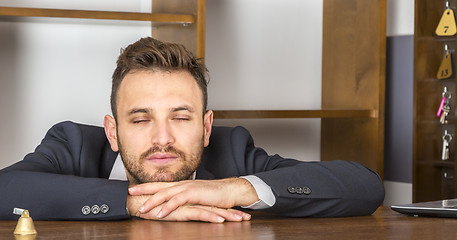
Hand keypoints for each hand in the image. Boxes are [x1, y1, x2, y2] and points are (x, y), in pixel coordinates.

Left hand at [128, 178, 258, 219]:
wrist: (229, 191)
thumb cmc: (214, 195)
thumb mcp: (196, 197)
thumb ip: (185, 199)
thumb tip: (175, 205)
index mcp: (182, 185)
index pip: (160, 185)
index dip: (146, 187)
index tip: (132, 189)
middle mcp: (183, 184)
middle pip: (159, 187)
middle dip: (143, 190)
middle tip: (129, 193)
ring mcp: (188, 188)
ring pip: (166, 194)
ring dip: (152, 201)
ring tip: (141, 209)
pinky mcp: (194, 194)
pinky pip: (178, 201)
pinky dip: (167, 207)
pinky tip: (160, 213)